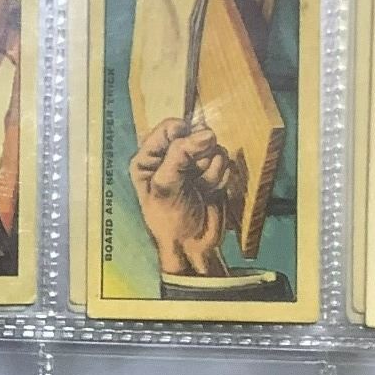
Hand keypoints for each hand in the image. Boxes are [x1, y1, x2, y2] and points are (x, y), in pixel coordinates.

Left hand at [127, 119, 243, 276]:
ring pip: (214, 147)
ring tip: (200, 188)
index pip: (168, 128)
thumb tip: (207, 133)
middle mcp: (170, 157)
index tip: (189, 141)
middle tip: (194, 176)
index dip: (182, 131)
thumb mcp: (166, 185)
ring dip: (211, 169)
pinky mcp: (213, 171)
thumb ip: (181, 155)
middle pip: (195, 134)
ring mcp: (193, 163)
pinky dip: (220, 177)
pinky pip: (225, 161)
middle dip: (199, 155)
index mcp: (148, 158)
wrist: (193, 245)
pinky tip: (209, 191)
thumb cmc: (170, 220)